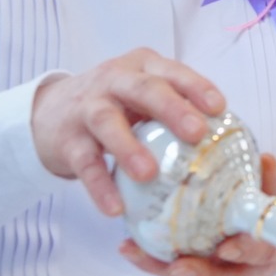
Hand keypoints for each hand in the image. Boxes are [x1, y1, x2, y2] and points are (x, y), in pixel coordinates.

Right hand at [30, 48, 225, 217]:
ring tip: (149, 174)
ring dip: (129, 148)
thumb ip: (176, 110)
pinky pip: (85, 163)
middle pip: (144, 89)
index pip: (173, 72)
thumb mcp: (143, 97)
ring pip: (107, 122)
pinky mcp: (67, 139)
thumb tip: (227, 146)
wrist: (48, 112)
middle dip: (172, 109)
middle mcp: (114, 80)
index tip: (219, 107)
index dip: (196, 87)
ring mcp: (87, 108)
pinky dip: (100, 186)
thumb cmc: (115, 105)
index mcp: (142, 67)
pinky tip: (115, 208)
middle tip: (196, 133)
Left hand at [119, 155, 275, 275]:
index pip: (260, 256)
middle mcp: (245, 270)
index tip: (227, 249)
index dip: (245, 253)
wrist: (272, 226)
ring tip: (135, 253)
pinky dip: (151, 259)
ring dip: (162, 269)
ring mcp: (219, 271)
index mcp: (272, 252)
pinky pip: (175, 266)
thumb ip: (273, 180)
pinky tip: (127, 245)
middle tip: (177, 268)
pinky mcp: (197, 266)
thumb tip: (264, 160)